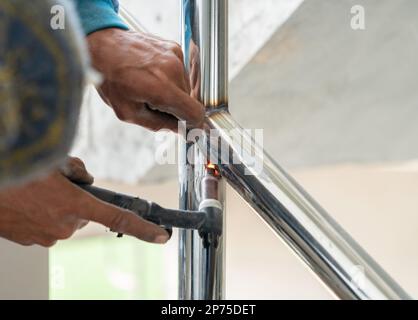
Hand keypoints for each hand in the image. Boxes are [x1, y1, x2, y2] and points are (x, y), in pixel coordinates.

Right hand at [0, 157, 169, 246]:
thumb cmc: (18, 168)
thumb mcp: (54, 160)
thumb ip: (78, 170)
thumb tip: (86, 179)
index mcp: (76, 204)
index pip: (119, 219)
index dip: (144, 229)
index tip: (162, 236)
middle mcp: (65, 226)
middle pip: (85, 213)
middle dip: (77, 200)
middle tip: (56, 185)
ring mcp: (46, 236)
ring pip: (65, 220)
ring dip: (57, 207)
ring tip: (36, 191)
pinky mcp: (31, 241)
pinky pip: (47, 226)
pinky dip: (42, 215)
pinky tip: (29, 201)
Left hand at [87, 28, 204, 131]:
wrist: (102, 46)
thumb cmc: (111, 78)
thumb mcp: (128, 112)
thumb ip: (158, 124)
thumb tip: (179, 129)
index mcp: (162, 89)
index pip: (195, 113)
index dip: (192, 123)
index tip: (186, 126)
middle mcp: (173, 70)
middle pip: (189, 100)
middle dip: (175, 106)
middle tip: (153, 103)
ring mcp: (175, 56)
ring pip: (185, 86)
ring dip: (172, 91)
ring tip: (150, 85)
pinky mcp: (174, 48)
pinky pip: (181, 72)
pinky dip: (170, 77)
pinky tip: (152, 74)